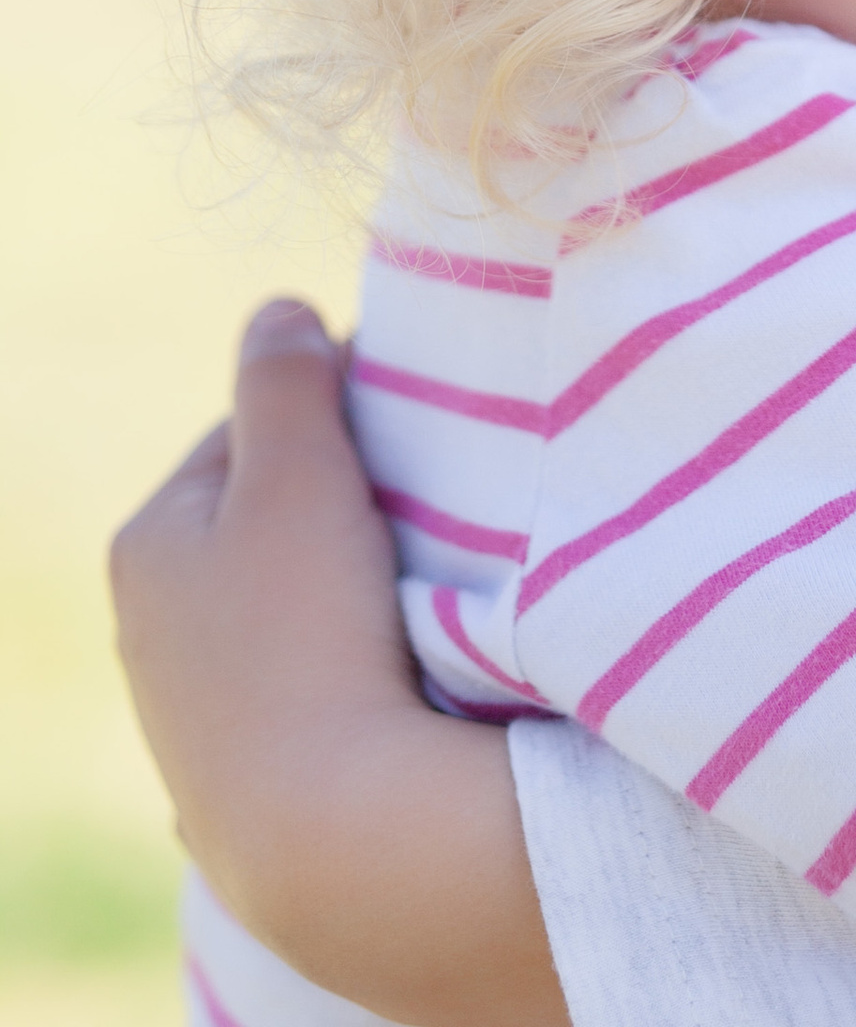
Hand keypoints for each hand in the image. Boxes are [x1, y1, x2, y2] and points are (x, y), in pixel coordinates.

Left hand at [109, 298, 565, 1026]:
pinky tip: (390, 668)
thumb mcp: (298, 472)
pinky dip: (342, 663)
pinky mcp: (236, 780)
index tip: (408, 425)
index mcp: (146, 542)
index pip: (247, 434)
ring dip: (341, 586)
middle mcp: (146, 629)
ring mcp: (188, 716)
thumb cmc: (307, 630)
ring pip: (282, 607)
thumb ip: (287, 377)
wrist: (325, 832)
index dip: (333, 416)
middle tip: (422, 502)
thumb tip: (278, 310)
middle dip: (336, 503)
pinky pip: (300, 684)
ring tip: (417, 585)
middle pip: (263, 523)